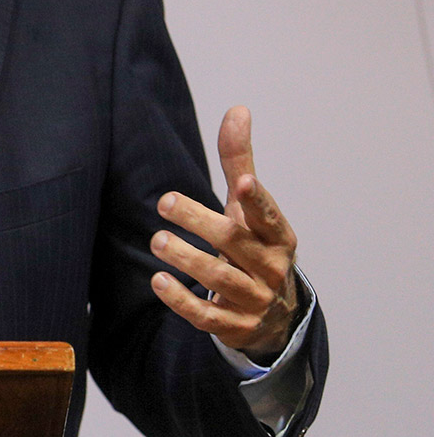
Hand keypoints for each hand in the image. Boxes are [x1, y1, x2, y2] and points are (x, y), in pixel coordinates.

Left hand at [150, 106, 299, 360]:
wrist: (272, 315)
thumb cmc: (254, 247)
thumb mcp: (249, 208)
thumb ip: (239, 162)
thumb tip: (238, 109)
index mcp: (278, 236)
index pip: (269, 217)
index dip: (257, 201)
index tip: (242, 183)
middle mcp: (271, 269)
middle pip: (236, 243)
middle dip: (201, 222)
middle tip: (166, 202)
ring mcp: (255, 301)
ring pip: (221, 280)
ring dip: (188, 259)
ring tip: (158, 240)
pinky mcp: (235, 327)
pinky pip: (207, 316)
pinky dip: (182, 300)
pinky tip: (157, 280)